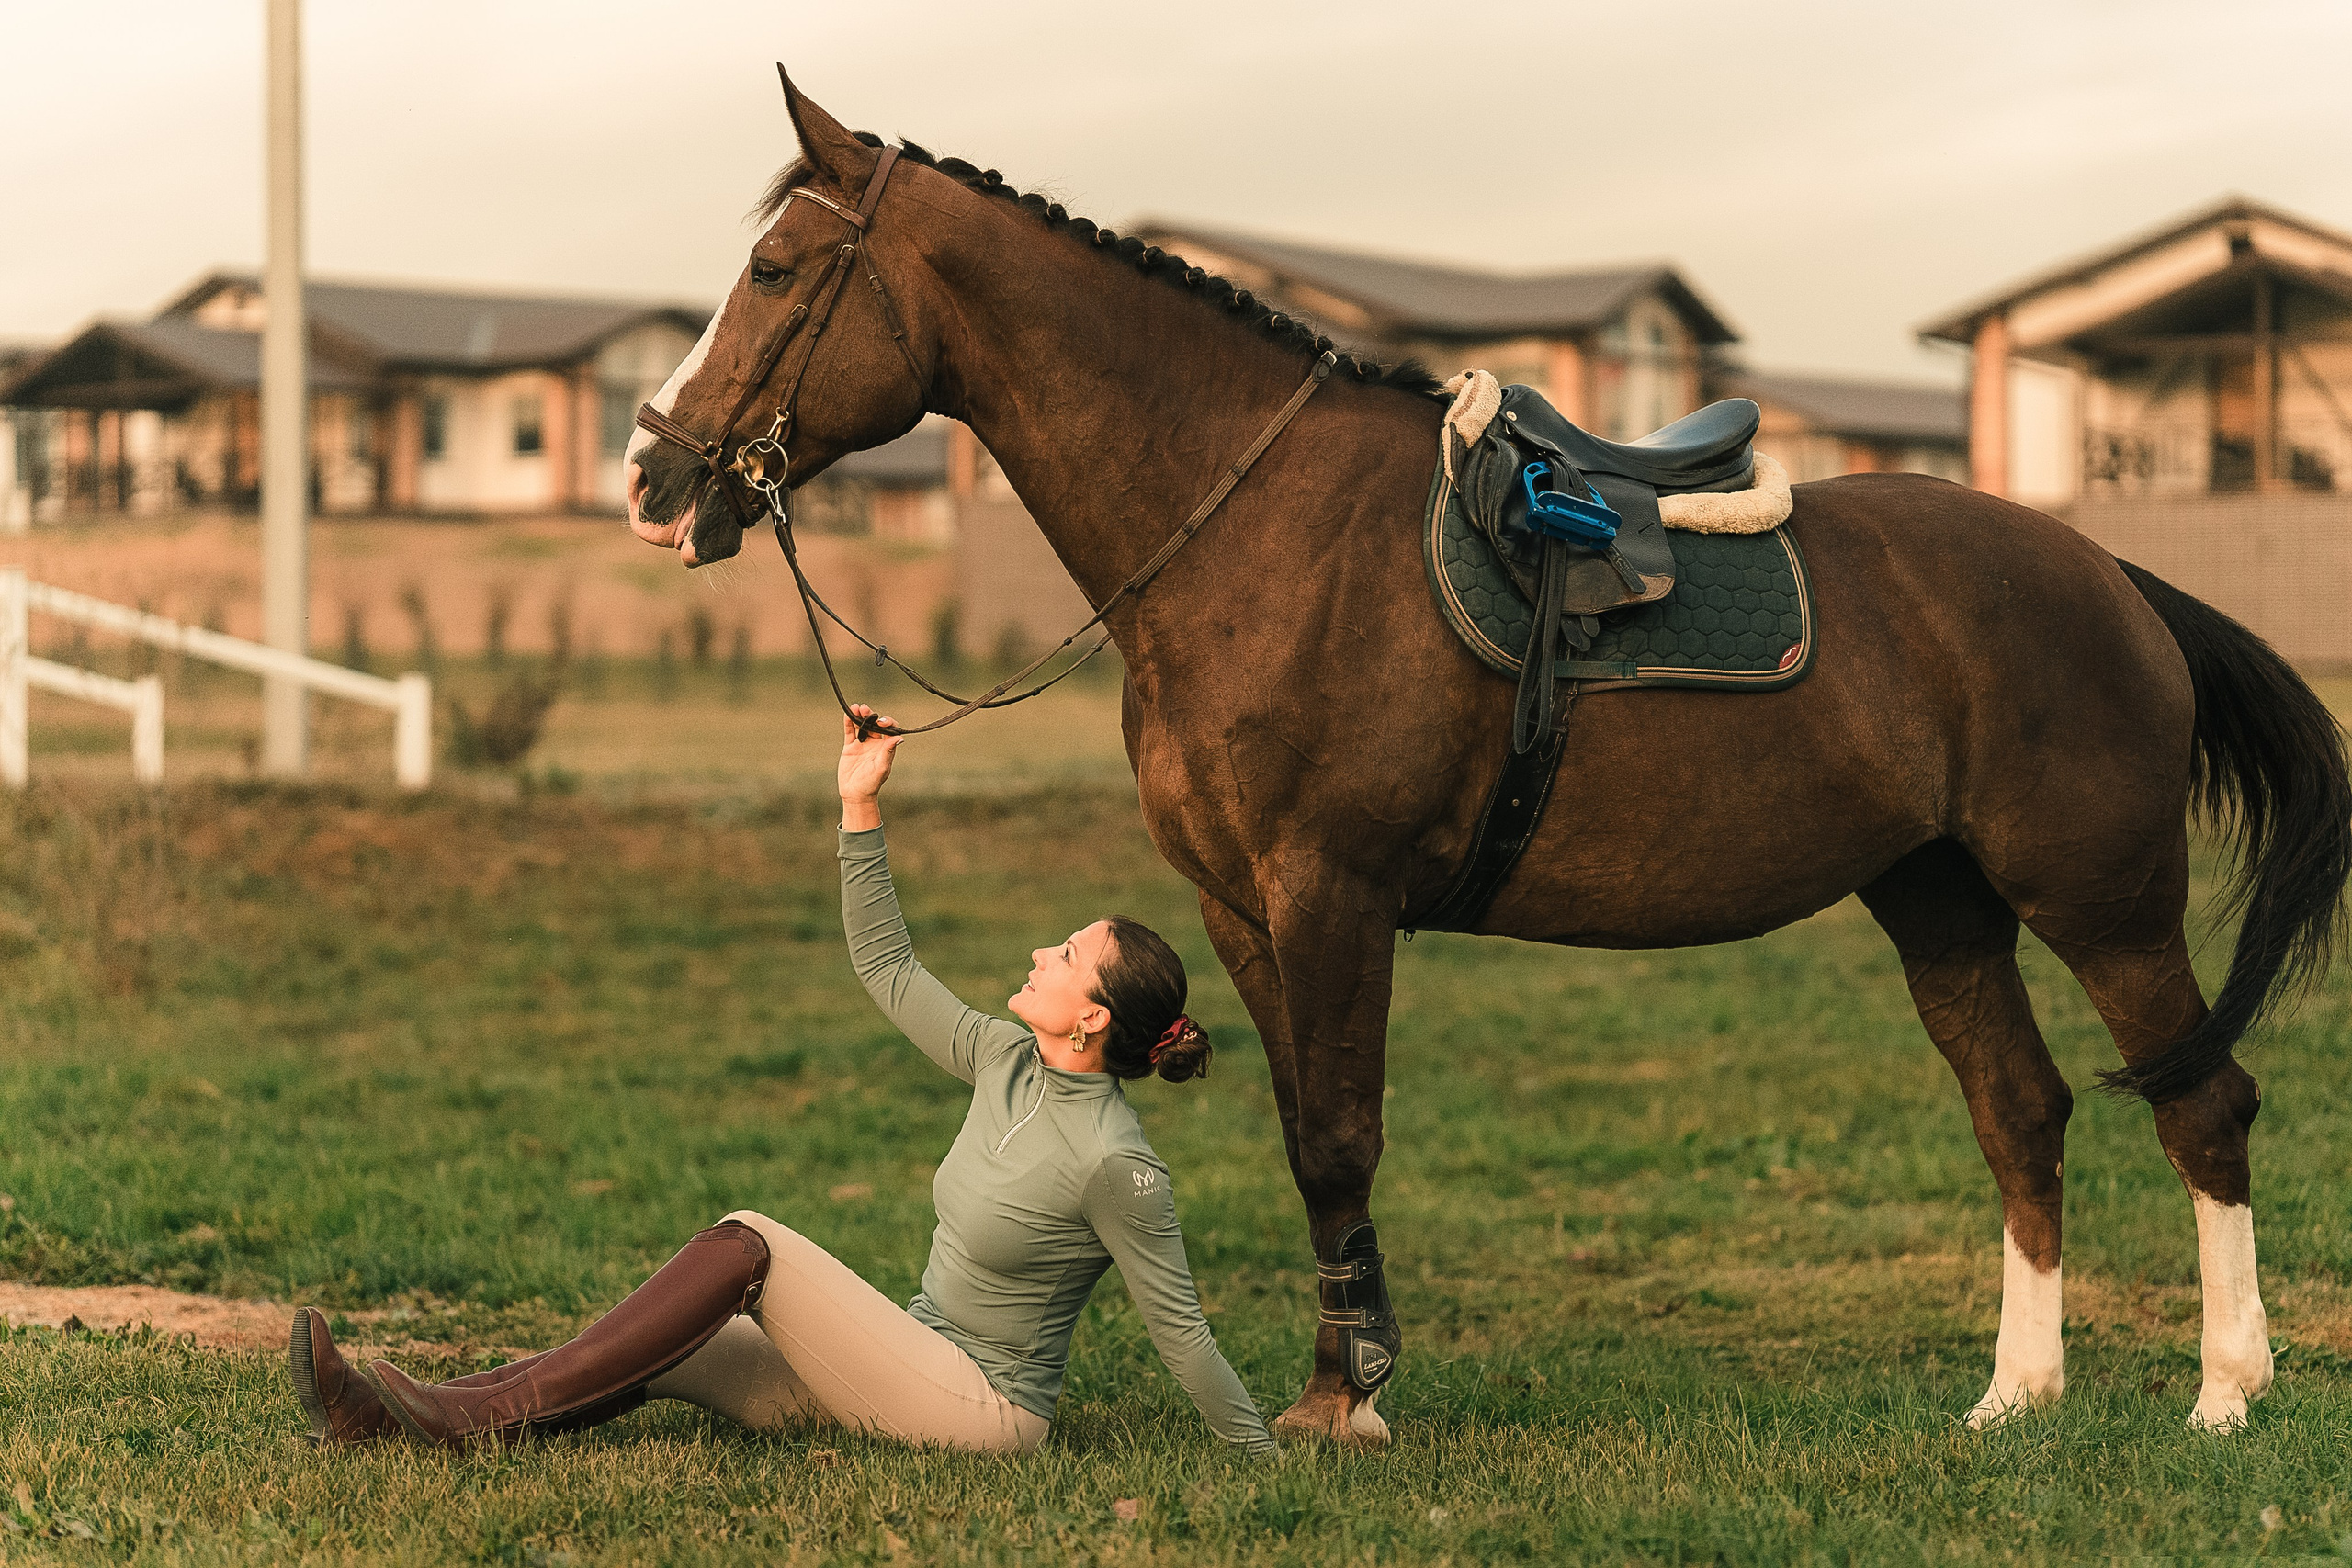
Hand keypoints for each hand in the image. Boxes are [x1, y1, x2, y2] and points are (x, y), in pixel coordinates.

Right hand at [838, 705, 899, 827]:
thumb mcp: (881, 767)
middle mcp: (875, 744)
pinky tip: (848, 713)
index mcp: (885, 748)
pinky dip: (848, 722)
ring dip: (859, 716)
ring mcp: (862, 744)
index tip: (881, 722)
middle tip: (865, 709)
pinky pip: (849, 732)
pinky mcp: (850, 747)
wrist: (855, 794)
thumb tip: (900, 738)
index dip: (886, 722)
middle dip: (870, 716)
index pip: (889, 729)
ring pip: (861, 726)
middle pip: (873, 724)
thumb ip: (888, 752)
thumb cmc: (871, 783)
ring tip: (856, 707)